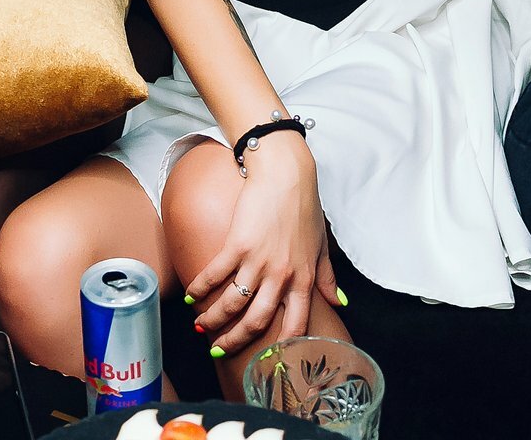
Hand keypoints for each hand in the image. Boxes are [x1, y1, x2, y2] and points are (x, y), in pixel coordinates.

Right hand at [185, 137, 339, 355]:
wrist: (286, 174)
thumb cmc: (305, 206)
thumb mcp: (321, 245)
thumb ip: (327, 277)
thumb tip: (339, 302)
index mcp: (304, 279)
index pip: (294, 325)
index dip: (279, 346)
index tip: (264, 357)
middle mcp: (281, 276)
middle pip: (256, 321)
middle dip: (235, 340)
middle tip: (219, 349)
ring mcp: (258, 261)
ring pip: (233, 303)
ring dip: (213, 319)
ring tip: (201, 326)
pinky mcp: (238, 243)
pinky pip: (215, 274)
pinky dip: (200, 289)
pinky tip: (191, 297)